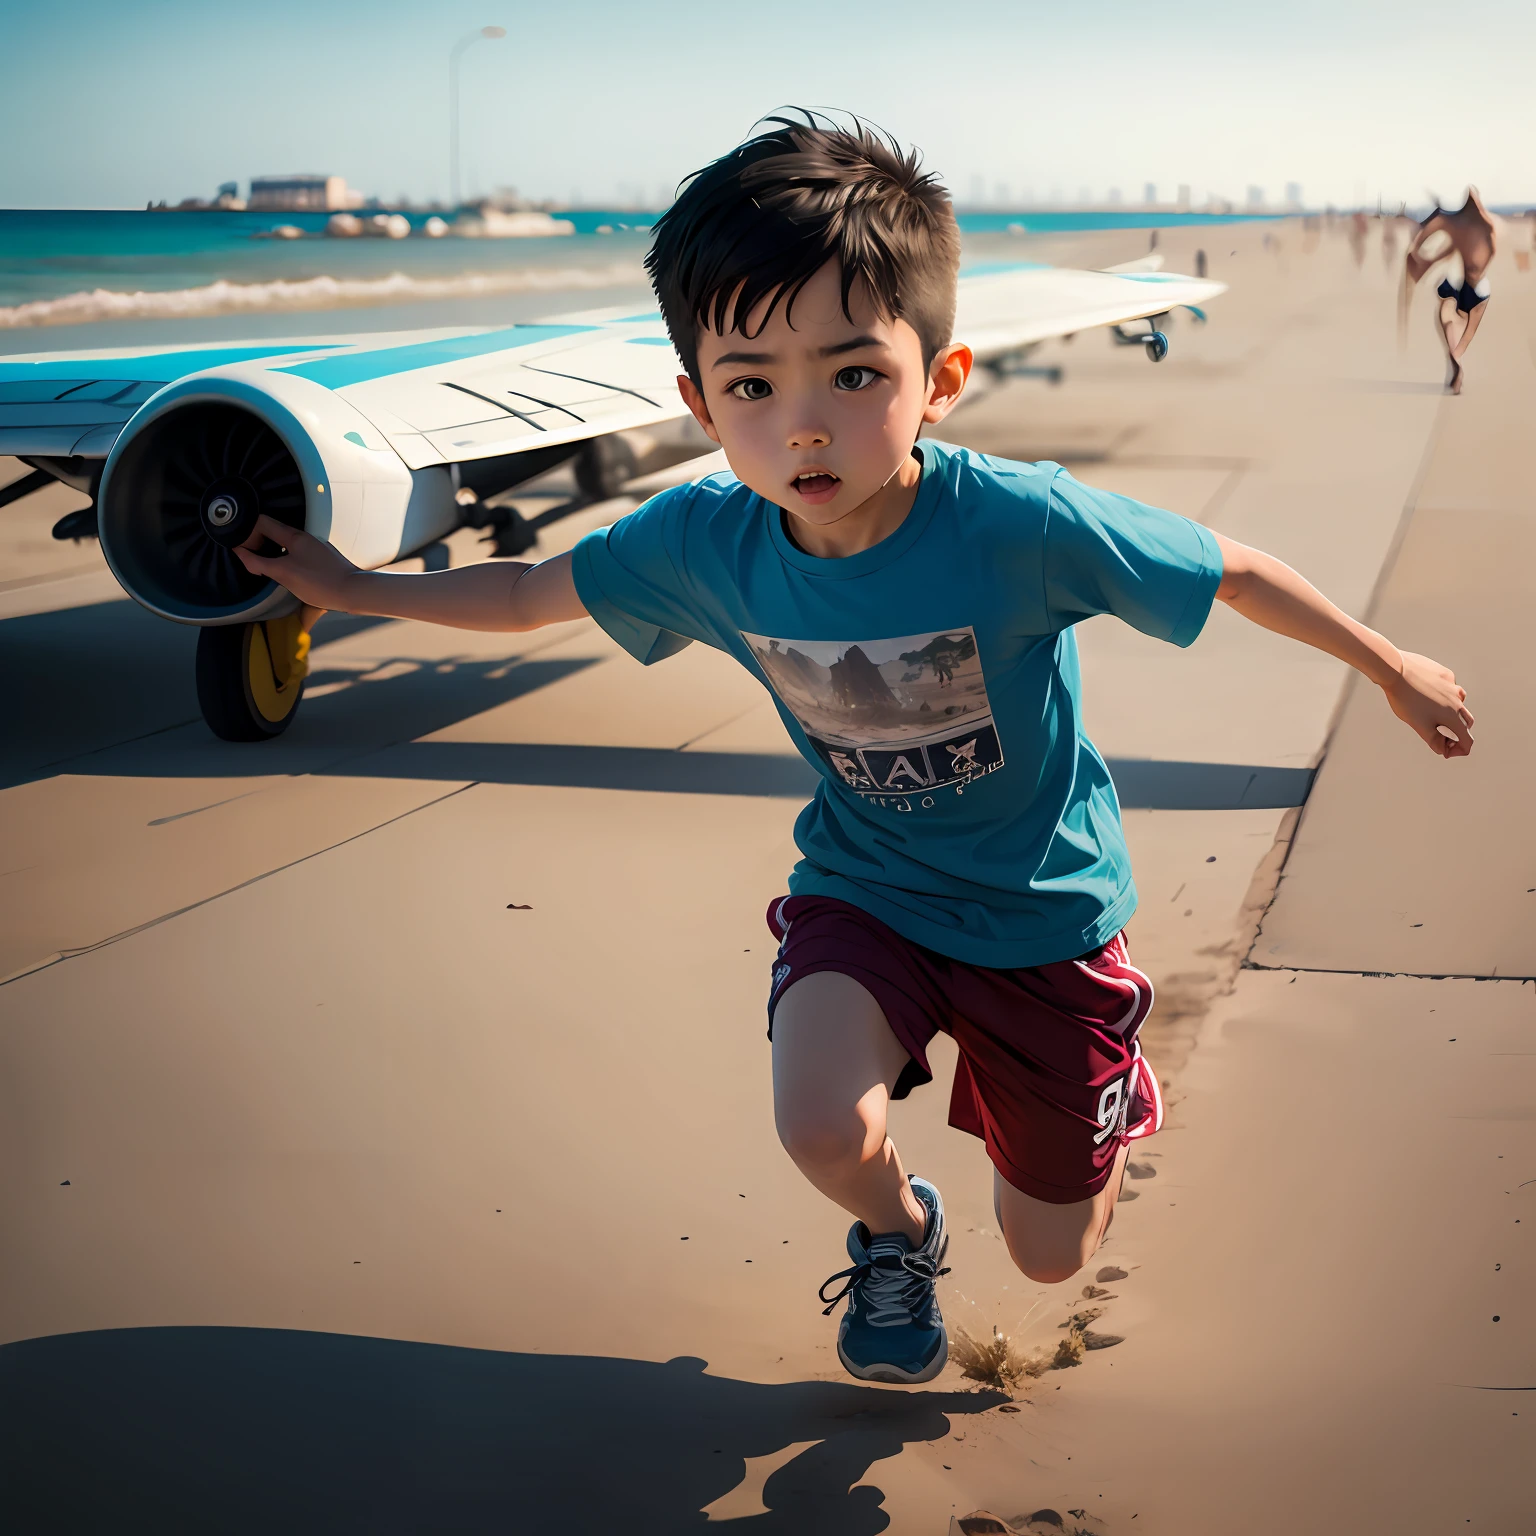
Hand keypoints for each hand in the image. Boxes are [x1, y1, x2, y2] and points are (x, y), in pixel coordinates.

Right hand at [234, 515, 361, 610]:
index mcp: (295, 536)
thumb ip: (259, 562)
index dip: (248, 533)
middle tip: (252, 559)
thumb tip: (241, 553)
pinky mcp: (323, 559)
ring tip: (268, 568)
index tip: (244, 550)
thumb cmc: (321, 583)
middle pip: (274, 532)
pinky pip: (298, 553)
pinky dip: (287, 559)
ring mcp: (316, 547)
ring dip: (273, 552)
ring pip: (286, 543)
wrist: (354, 592)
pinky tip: (289, 574)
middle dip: (259, 542)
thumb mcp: (284, 574)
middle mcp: (306, 537)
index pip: (262, 522)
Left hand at [1383, 652, 1473, 757]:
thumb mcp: (1418, 724)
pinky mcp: (1445, 673)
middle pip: (1467, 722)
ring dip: (1451, 711)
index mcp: (1452, 715)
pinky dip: (1442, 693)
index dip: (1459, 750)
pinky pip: (1449, 686)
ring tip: (1432, 713)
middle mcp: (1457, 700)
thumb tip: (1443, 750)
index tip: (1445, 751)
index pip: (1467, 739)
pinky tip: (1426, 691)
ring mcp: (1452, 684)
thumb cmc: (1405, 700)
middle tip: (1441, 736)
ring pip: (1459, 702)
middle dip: (1458, 732)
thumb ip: (1433, 739)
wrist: (1396, 670)